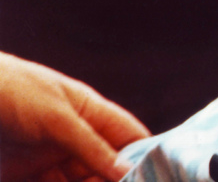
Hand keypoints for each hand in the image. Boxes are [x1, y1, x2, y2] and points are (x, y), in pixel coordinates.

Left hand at [0, 52, 149, 181]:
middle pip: (105, 166)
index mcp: (90, 113)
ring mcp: (49, 157)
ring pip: (79, 181)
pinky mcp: (24, 173)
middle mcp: (74, 137)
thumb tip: (126, 170)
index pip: (129, 137)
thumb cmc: (14, 92)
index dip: (145, 157)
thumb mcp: (58, 119)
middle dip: (114, 180)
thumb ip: (92, 147)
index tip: (156, 177)